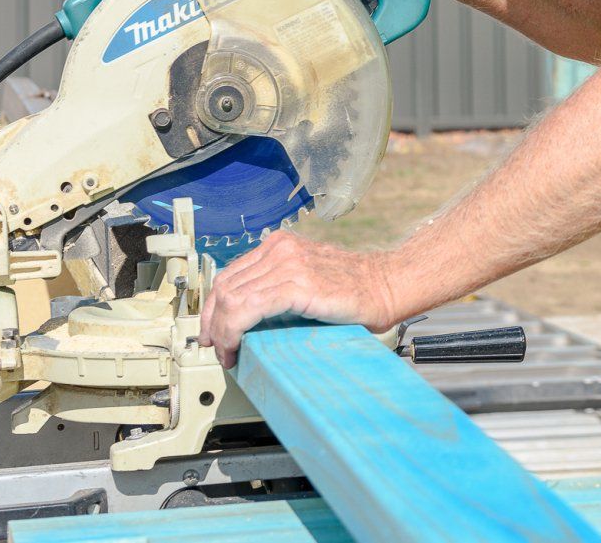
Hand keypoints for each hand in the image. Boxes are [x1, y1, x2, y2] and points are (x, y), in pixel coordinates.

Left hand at [198, 229, 400, 368]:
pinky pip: (249, 309)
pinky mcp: (298, 285)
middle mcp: (280, 250)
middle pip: (224, 287)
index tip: (213, 333)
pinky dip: (235, 332)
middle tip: (217, 349)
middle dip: (212, 324)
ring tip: (229, 354)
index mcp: (279, 245)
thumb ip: (280, 284)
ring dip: (222, 333)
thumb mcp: (308, 278)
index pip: (229, 275)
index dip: (213, 308)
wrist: (388, 286)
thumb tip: (248, 316)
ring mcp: (288, 265)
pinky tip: (238, 348)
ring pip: (231, 300)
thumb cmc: (355, 290)